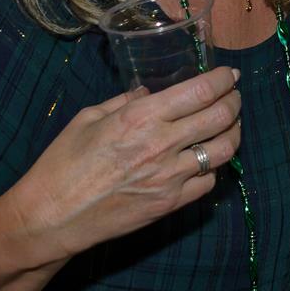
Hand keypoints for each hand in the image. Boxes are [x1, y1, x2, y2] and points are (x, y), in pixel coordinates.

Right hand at [8, 67, 242, 261]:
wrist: (54, 216)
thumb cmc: (63, 163)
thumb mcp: (88, 118)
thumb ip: (124, 102)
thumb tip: (148, 93)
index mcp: (141, 117)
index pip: (200, 92)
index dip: (223, 80)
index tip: (230, 74)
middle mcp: (162, 145)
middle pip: (220, 118)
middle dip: (234, 102)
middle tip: (233, 96)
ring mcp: (170, 178)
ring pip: (224, 151)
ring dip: (233, 133)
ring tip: (229, 125)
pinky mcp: (170, 204)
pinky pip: (208, 182)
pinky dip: (213, 167)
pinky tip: (205, 160)